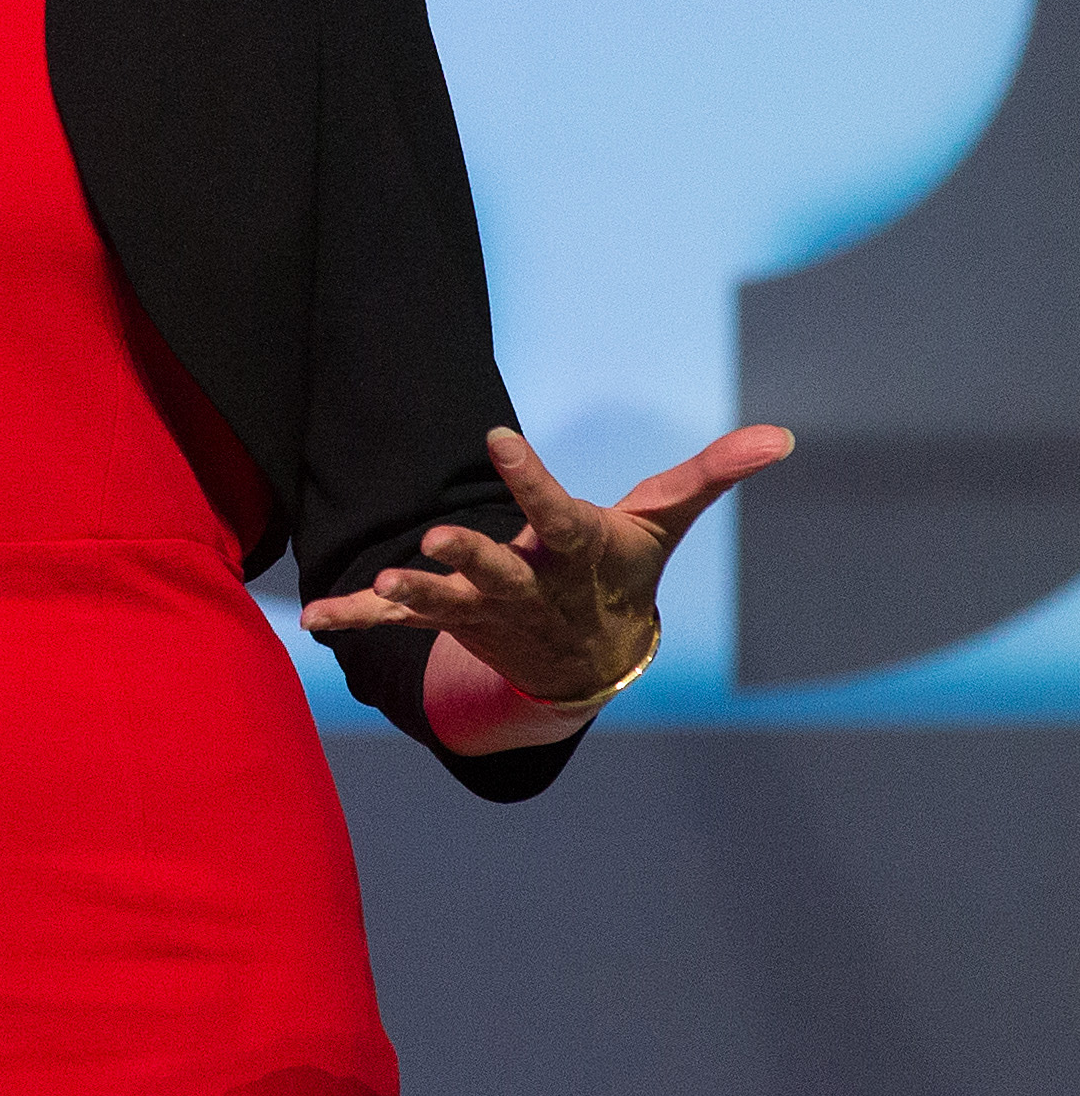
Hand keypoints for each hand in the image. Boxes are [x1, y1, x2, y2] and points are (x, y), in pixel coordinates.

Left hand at [298, 421, 794, 714]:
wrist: (593, 658)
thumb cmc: (622, 570)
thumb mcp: (662, 521)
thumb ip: (709, 474)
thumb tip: (781, 437)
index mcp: (575, 551)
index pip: (554, 512)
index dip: (529, 479)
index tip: (499, 438)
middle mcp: (528, 585)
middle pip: (496, 573)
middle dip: (467, 562)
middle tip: (433, 543)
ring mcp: (487, 610)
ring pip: (444, 607)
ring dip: (410, 600)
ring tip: (380, 588)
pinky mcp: (452, 622)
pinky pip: (396, 626)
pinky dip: (355, 620)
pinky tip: (312, 619)